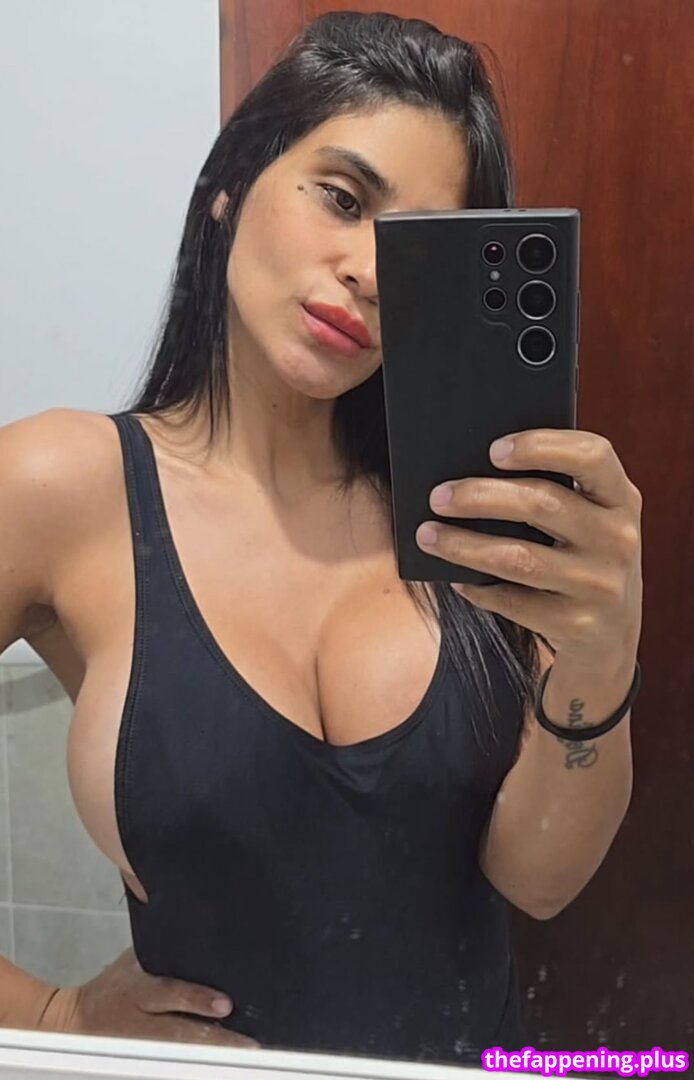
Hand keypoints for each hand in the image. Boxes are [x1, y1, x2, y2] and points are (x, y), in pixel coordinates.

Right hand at [39, 947, 258, 1047]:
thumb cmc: (113, 985)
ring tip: (246, 1053)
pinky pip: (176, 1063)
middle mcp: (143, 1022)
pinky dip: (200, 1062)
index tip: (225, 1004)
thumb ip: (163, 948)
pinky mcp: (146, 1059)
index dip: (198, 1000)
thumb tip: (190, 919)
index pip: (170, 994)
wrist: (78, 1021)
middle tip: (249, 1043)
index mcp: (140, 991)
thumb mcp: (134, 960)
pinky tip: (225, 1061)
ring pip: (181, 1055)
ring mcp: (145, 1046)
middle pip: (182, 1034)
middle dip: (216, 1039)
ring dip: (213, 1056)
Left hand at [415, 429, 642, 668]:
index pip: (591, 455)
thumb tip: (469, 472)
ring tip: (428, 535)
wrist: (611, 632)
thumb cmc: (582, 554)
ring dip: (465, 545)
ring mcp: (600, 585)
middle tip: (438, 496)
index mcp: (621, 498)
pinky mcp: (577, 624)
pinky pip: (514, 602)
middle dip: (480, 497)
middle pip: (542, 504)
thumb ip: (553, 490)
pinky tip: (455, 578)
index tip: (493, 450)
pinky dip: (478, 588)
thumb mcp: (588, 518)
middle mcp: (618, 539)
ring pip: (519, 558)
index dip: (541, 446)